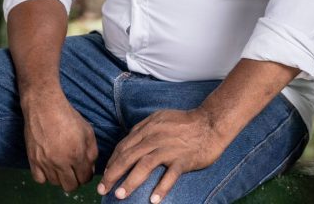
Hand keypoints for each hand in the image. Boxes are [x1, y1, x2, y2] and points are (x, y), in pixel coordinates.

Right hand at [21, 88, 97, 190]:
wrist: (45, 107)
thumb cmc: (68, 116)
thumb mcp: (87, 130)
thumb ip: (92, 151)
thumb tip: (91, 167)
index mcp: (76, 154)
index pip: (85, 178)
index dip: (87, 175)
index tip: (85, 170)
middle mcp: (61, 162)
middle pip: (70, 186)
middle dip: (76, 180)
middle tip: (74, 170)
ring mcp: (45, 163)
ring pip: (55, 183)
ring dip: (61, 177)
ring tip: (62, 165)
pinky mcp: (33, 160)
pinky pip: (40, 179)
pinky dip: (46, 176)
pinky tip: (49, 166)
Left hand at [97, 108, 225, 201]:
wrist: (210, 122)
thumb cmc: (186, 122)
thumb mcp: (161, 118)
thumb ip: (145, 129)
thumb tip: (129, 142)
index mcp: (149, 127)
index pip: (124, 145)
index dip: (112, 161)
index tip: (105, 175)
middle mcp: (156, 136)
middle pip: (129, 155)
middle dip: (113, 173)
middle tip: (103, 189)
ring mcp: (170, 148)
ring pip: (145, 164)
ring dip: (130, 181)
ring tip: (119, 195)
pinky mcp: (184, 159)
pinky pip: (171, 175)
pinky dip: (161, 188)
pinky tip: (153, 200)